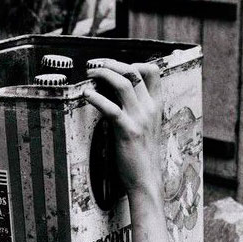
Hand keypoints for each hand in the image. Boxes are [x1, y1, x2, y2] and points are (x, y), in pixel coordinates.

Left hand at [84, 59, 162, 195]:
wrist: (146, 179)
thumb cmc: (142, 156)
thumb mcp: (145, 128)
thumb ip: (137, 111)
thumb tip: (119, 97)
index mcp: (156, 106)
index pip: (152, 71)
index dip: (134, 62)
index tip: (117, 66)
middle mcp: (149, 109)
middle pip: (134, 72)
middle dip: (112, 64)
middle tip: (95, 64)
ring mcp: (139, 119)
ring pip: (123, 83)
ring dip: (104, 74)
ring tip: (90, 73)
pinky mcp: (127, 131)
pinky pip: (111, 108)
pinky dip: (97, 98)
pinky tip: (87, 94)